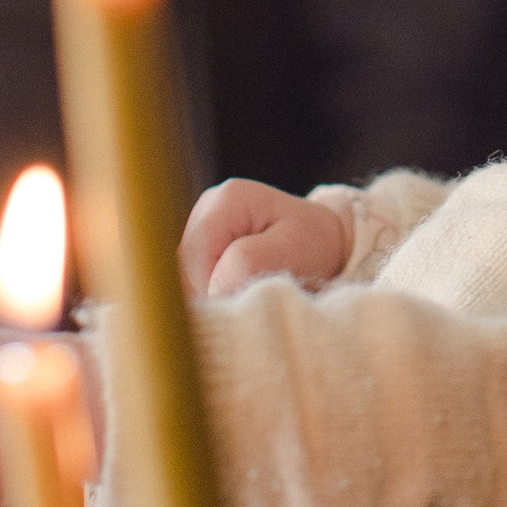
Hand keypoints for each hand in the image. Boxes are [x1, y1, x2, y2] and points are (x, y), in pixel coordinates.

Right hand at [183, 180, 353, 299]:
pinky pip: (189, 281)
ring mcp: (199, 228)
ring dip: (209, 297)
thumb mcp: (292, 250)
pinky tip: (234, 298)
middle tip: (245, 308)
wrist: (324, 242)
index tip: (239, 305)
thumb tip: (212, 287)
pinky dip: (210, 296)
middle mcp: (205, 208)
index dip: (208, 286)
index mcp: (227, 199)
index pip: (194, 251)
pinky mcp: (199, 250)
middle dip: (209, 294)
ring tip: (246, 301)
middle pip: (182, 265)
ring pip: (182, 276)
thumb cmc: (313, 245)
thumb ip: (248, 262)